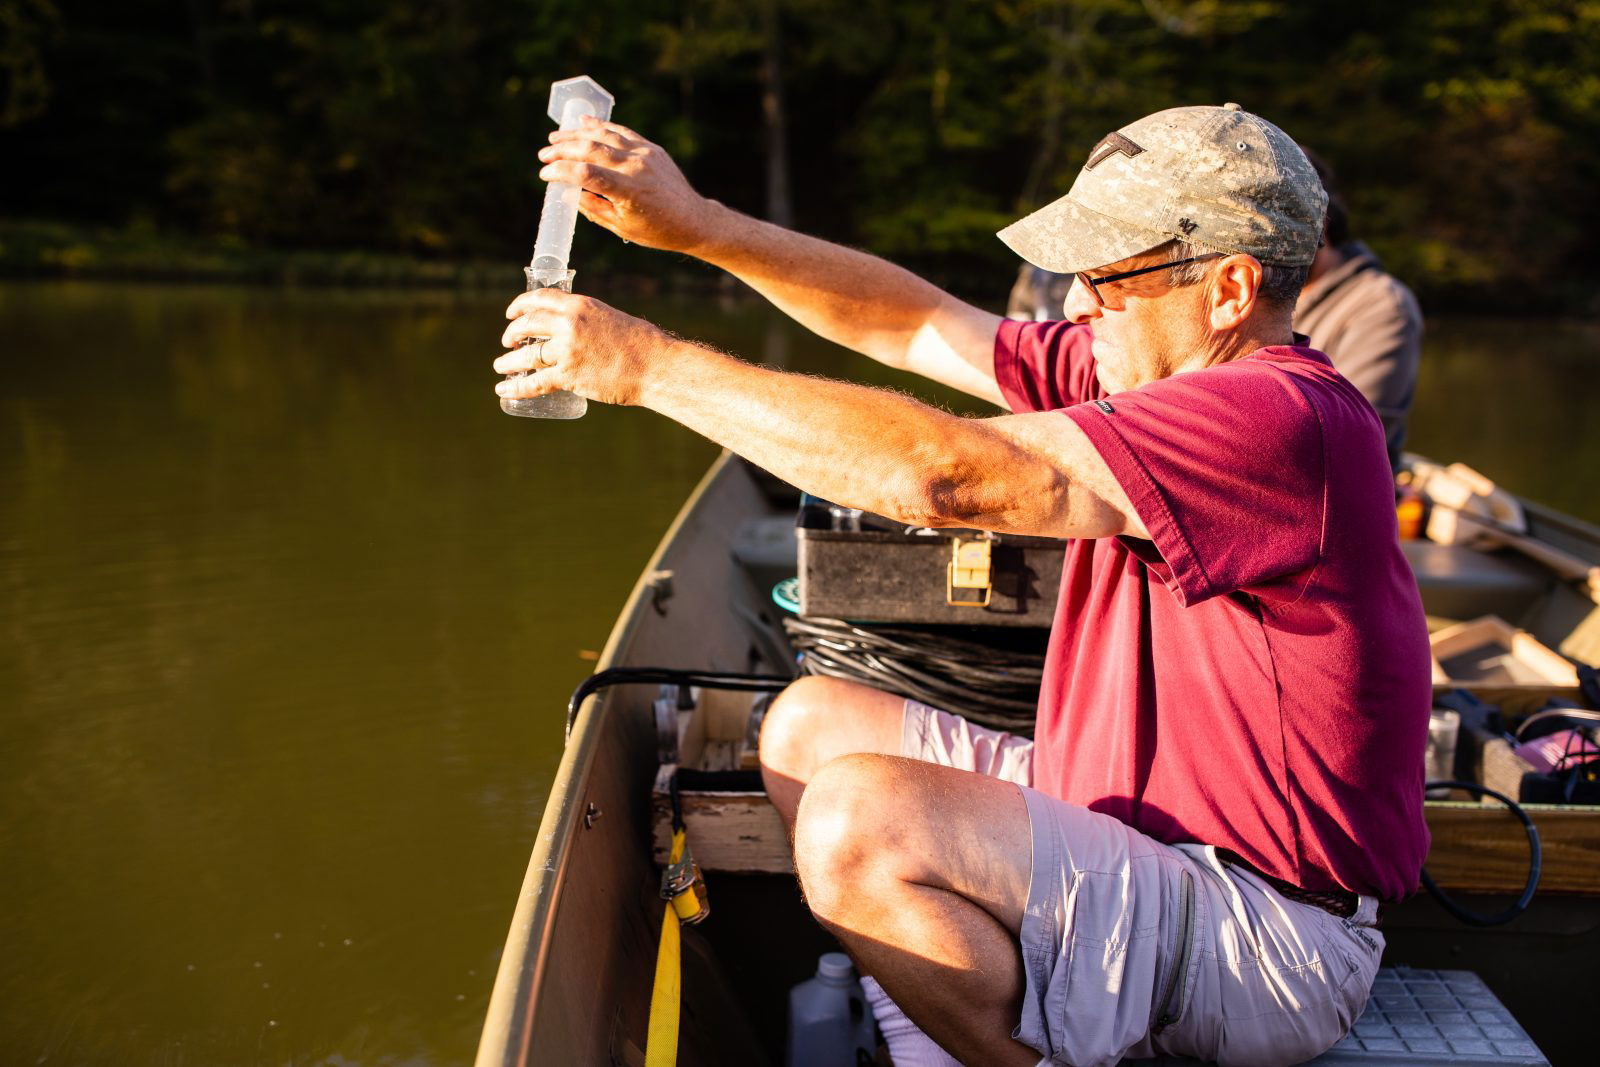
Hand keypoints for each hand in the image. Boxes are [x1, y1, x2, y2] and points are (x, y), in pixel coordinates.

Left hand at [494, 288, 672, 407]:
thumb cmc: (642, 344)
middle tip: (508, 341)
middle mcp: (569, 325)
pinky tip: (504, 390)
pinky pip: (534, 381)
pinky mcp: (569, 376)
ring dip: (508, 362)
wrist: (655, 366)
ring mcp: (567, 351)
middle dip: (512, 333)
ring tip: (500, 366)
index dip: (520, 305)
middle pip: (527, 325)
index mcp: (580, 306)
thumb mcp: (611, 319)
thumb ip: (590, 323)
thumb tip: (579, 332)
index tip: (511, 313)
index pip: (539, 299)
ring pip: (526, 355)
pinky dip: (515, 387)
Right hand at [537, 116, 722, 253]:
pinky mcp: (651, 148)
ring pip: (604, 136)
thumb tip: (568, 192)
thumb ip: (593, 207)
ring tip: (555, 137)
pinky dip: (601, 126)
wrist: (693, 219)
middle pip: (590, 149)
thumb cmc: (657, 230)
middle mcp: (636, 167)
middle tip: (543, 154)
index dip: (561, 172)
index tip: (544, 175)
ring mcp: (645, 154)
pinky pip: (621, 132)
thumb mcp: (621, 227)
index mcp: (629, 191)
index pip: (585, 173)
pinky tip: (583, 123)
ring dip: (576, 134)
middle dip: (562, 150)